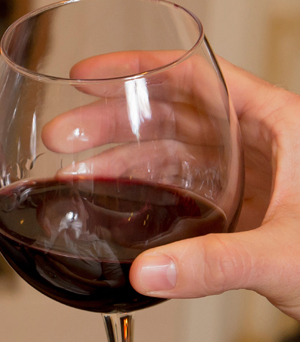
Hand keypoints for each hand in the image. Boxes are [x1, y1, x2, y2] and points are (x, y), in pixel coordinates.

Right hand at [40, 52, 297, 319]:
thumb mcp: (285, 253)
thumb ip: (216, 263)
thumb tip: (151, 270)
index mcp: (279, 127)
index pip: (197, 78)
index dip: (138, 71)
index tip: (91, 74)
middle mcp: (257, 145)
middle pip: (170, 116)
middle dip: (111, 122)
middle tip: (64, 134)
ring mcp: (246, 178)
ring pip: (170, 155)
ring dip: (120, 162)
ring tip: (76, 174)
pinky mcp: (237, 212)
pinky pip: (179, 191)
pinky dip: (142, 195)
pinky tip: (114, 206)